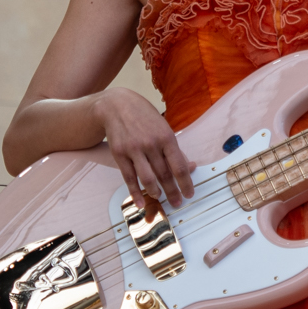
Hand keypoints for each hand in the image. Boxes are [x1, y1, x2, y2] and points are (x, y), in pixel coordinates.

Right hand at [93, 89, 194, 215]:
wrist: (117, 106)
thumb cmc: (144, 117)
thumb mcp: (164, 128)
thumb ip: (175, 149)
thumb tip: (191, 167)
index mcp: (166, 137)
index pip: (179, 166)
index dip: (185, 183)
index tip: (189, 194)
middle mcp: (151, 144)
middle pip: (164, 175)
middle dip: (172, 192)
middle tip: (177, 202)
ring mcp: (134, 150)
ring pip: (147, 178)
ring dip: (155, 192)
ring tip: (160, 198)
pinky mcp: (120, 154)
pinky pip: (129, 178)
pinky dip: (135, 193)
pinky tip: (141, 202)